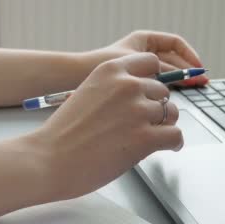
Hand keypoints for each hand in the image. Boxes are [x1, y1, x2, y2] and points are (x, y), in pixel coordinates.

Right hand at [26, 53, 181, 201]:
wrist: (48, 160)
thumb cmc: (63, 134)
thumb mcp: (87, 93)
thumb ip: (113, 90)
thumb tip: (140, 98)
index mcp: (111, 70)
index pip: (150, 63)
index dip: (153, 81)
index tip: (150, 94)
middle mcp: (127, 85)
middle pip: (163, 91)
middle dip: (157, 107)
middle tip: (146, 124)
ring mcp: (138, 111)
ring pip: (172, 113)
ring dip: (164, 126)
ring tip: (152, 138)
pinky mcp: (145, 137)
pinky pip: (175, 135)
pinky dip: (174, 142)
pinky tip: (167, 147)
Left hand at [83, 30, 208, 86]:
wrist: (72, 79)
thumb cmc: (99, 65)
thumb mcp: (136, 64)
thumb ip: (160, 69)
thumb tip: (184, 76)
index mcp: (143, 40)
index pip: (175, 43)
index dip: (189, 54)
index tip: (198, 67)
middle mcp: (140, 53)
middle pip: (173, 59)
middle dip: (188, 70)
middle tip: (201, 82)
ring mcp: (136, 68)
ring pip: (166, 73)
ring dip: (180, 81)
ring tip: (193, 91)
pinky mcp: (132, 84)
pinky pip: (155, 85)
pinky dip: (166, 90)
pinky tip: (174, 101)